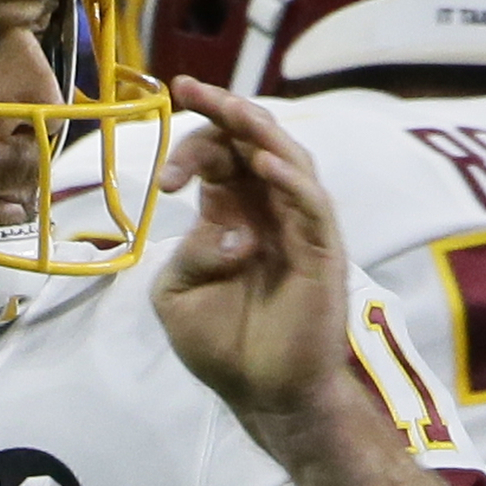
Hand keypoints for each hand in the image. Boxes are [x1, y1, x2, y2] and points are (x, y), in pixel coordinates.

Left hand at [150, 77, 360, 440]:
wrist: (263, 396)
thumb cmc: (223, 346)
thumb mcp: (177, 295)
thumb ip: (187, 253)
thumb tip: (223, 228)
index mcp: (234, 213)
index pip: (219, 156)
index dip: (190, 146)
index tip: (163, 179)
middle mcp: (270, 211)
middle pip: (253, 142)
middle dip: (222, 112)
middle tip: (188, 89)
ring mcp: (300, 228)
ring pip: (290, 159)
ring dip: (259, 129)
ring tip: (230, 107)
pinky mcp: (322, 253)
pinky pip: (313, 205)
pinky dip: (292, 180)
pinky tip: (265, 163)